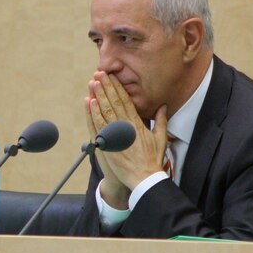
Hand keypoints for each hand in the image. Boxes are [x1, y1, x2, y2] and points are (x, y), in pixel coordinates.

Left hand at [84, 72, 167, 208]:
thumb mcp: (161, 138)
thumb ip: (161, 120)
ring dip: (98, 95)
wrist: (144, 178)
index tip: (112, 77)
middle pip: (114, 102)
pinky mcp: (107, 144)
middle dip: (106, 87)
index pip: (126, 101)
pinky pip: (98, 126)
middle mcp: (126, 127)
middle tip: (100, 73)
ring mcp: (116, 135)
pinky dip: (93, 113)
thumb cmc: (152, 160)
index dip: (118, 88)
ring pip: (105, 111)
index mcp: (137, 124)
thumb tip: (163, 106)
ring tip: (93, 82)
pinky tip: (89, 102)